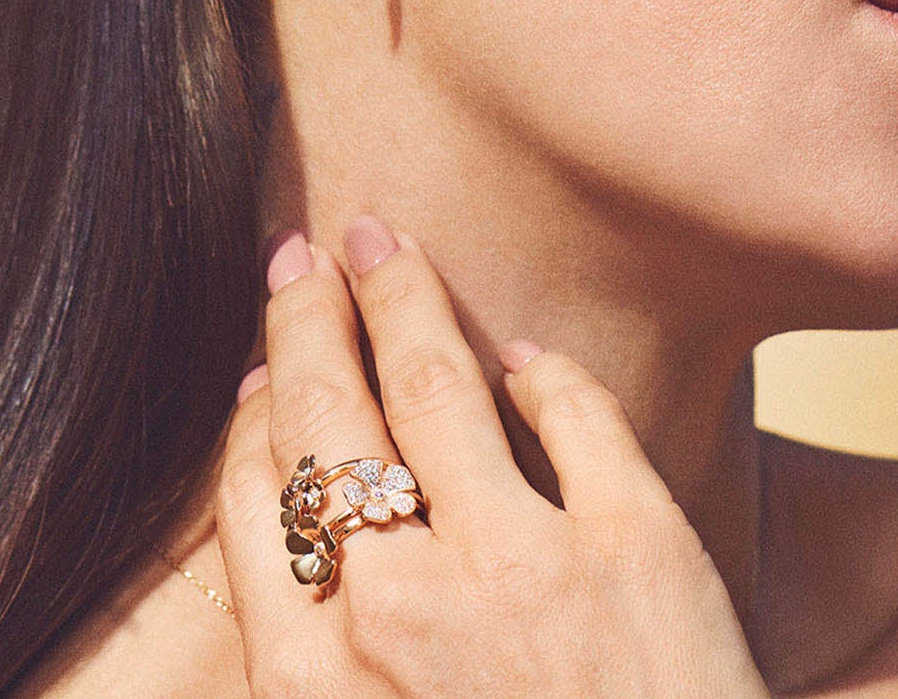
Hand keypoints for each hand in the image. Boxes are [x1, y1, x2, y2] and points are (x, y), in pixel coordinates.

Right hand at [214, 214, 772, 697]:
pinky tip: (523, 355)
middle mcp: (404, 614)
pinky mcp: (640, 545)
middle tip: (302, 252)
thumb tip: (293, 504)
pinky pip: (570, 409)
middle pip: (327, 414)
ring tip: (381, 242)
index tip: (267, 360)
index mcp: (315, 687)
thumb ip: (313, 653)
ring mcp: (524, 570)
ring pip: (433, 378)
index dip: (257, 410)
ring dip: (401, 293)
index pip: (257, 496)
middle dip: (308, 316)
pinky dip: (541, 371)